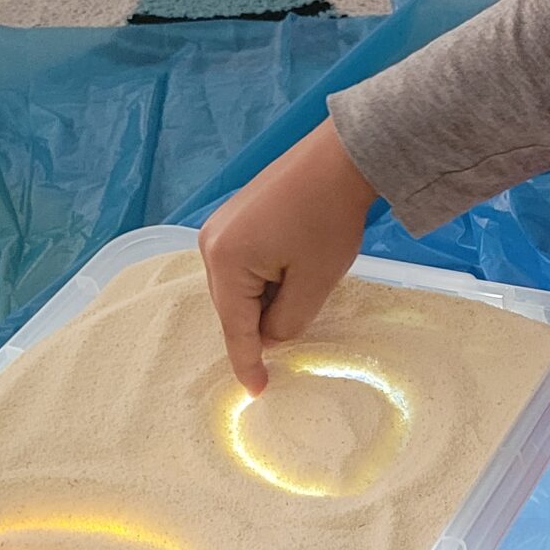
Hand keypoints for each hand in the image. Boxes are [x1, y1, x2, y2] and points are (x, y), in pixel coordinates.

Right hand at [197, 119, 377, 393]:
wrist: (340, 158)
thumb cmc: (329, 220)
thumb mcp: (314, 284)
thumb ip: (287, 323)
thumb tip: (269, 336)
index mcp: (225, 262)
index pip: (236, 328)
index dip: (249, 363)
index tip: (257, 391)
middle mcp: (210, 243)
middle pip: (234, 306)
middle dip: (264, 319)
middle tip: (305, 305)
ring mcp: (218, 227)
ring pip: (240, 286)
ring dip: (268, 295)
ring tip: (305, 276)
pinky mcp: (234, 217)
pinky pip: (244, 263)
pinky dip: (267, 275)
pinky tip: (295, 263)